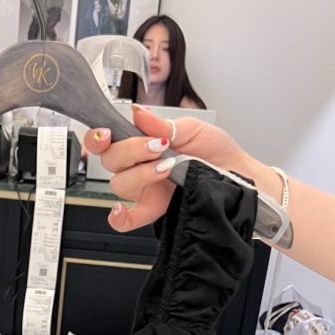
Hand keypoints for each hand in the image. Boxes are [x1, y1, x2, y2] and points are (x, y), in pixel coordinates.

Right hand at [84, 107, 246, 231]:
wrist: (235, 172)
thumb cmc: (214, 150)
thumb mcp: (190, 128)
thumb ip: (161, 124)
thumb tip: (138, 113)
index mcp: (141, 145)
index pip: (108, 141)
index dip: (99, 137)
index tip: (109, 132)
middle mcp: (138, 167)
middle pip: (111, 162)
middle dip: (130, 151)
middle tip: (157, 147)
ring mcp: (144, 189)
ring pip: (120, 184)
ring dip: (139, 174)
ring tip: (166, 169)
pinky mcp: (153, 210)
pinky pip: (126, 220)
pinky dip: (119, 217)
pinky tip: (121, 210)